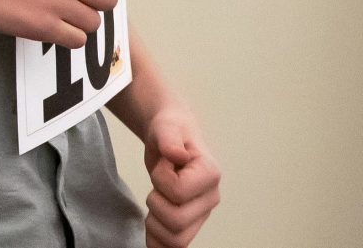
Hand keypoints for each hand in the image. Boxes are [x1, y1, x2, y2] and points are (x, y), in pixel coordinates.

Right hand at [0, 0, 120, 47]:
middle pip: (108, 0)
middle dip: (97, 6)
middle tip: (80, 6)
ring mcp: (57, 3)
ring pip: (93, 23)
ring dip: (81, 24)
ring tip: (62, 18)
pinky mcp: (44, 27)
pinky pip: (77, 41)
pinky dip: (69, 39)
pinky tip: (54, 30)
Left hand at [142, 107, 220, 247]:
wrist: (169, 137)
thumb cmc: (170, 130)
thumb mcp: (166, 126)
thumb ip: (169, 138)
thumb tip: (176, 154)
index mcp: (210, 173)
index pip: (179, 193)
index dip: (161, 180)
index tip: (163, 163)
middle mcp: (210, 198)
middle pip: (177, 222)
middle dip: (155, 203)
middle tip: (155, 184)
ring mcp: (200, 214)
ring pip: (176, 241)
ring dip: (155, 224)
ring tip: (155, 201)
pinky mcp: (189, 225)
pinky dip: (158, 242)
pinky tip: (152, 224)